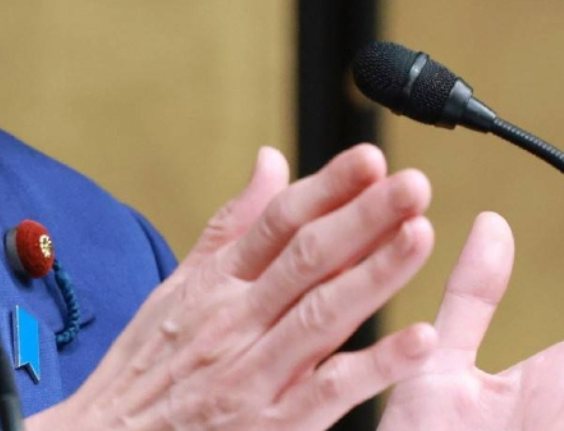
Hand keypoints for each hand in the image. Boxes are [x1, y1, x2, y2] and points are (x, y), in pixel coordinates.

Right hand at [33, 144, 440, 430]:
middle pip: (306, 259)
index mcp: (215, 285)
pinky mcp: (270, 425)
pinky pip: (329, 390)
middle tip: (412, 185)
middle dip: (363, 219)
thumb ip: (231, 225)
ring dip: (374, 275)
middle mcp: (234, 321)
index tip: (370, 159)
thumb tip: (271, 161)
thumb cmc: (144, 371)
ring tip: (419, 236)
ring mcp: (253, 373)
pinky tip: (420, 341)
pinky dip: (375, 366)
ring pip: (322, 315)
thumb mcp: (176, 288)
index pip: (277, 224)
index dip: (325, 188)